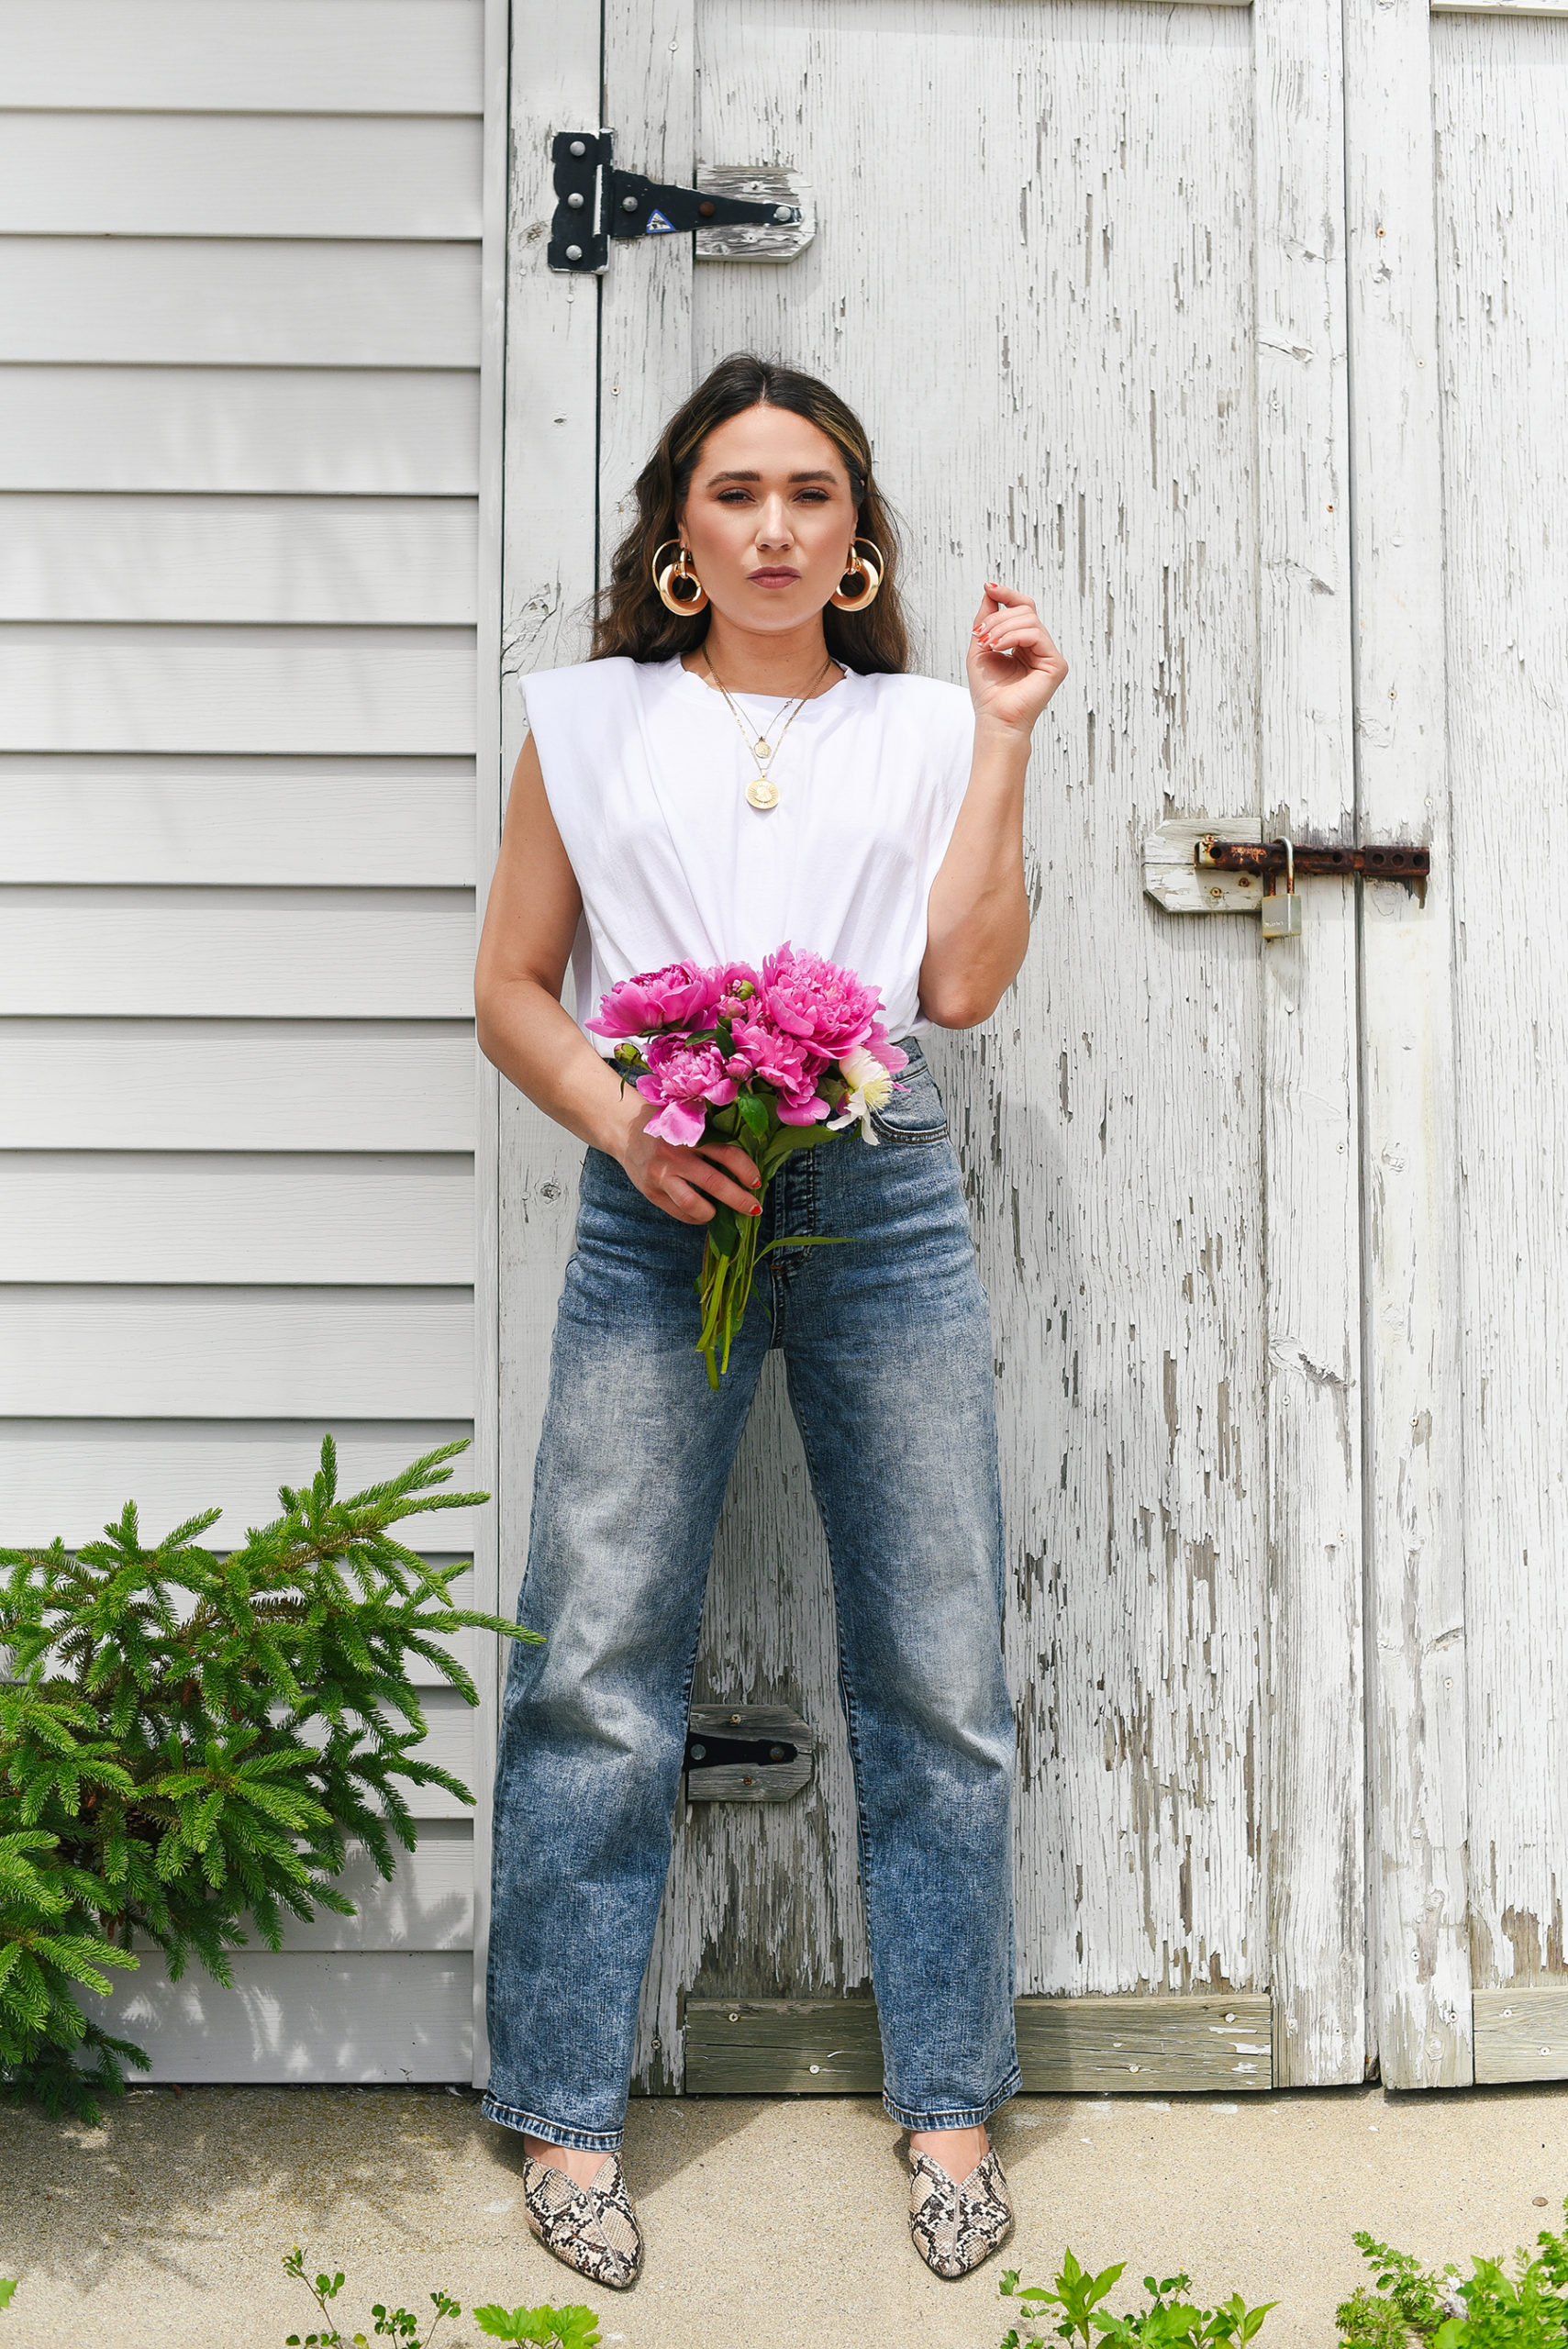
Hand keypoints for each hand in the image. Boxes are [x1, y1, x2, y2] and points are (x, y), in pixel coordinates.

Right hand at [618, 1104, 763, 1226]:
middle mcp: (676, 1154)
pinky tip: (701, 1213)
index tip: (756, 1181)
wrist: (623, 1129)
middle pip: (714, 1183)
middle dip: (739, 1199)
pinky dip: (695, 1217)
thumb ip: (712, 1133)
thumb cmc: (665, 1124)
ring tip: (718, 1213)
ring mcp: (661, 1175)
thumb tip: (747, 1162)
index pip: (726, 1153)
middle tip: (754, 1208)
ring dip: (712, 1213)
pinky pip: (679, 1212)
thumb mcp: (688, 1120)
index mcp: (691, 1133)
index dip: (746, 1170)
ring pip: (693, 1204)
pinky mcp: (651, 1191)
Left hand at [966, 581, 1066, 736]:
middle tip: (980, 635)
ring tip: (987, 644)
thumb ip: (986, 617)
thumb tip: (991, 589)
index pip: (1022, 608)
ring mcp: (1050, 655)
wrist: (994, 719)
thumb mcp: (981, 646)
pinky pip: (1036, 634)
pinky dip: (1013, 637)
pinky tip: (999, 648)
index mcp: (1024, 643)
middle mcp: (1040, 647)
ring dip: (1002, 627)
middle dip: (998, 618)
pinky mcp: (1056, 665)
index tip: (989, 587)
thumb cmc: (988, 691)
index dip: (1007, 595)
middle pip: (1025, 610)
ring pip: (1030, 620)